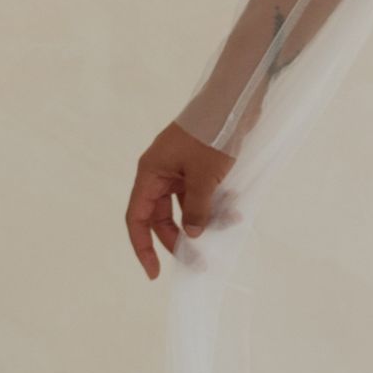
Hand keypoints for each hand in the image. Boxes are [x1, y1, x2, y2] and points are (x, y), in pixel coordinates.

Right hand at [125, 123, 234, 277]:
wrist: (235, 100)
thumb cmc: (213, 135)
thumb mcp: (204, 177)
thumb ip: (196, 209)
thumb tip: (192, 236)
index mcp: (151, 173)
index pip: (137, 218)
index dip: (142, 247)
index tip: (155, 272)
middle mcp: (161, 172)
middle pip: (162, 217)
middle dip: (180, 239)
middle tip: (200, 261)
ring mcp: (181, 169)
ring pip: (186, 207)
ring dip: (204, 221)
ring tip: (227, 229)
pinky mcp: (200, 166)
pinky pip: (202, 195)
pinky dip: (215, 205)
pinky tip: (235, 211)